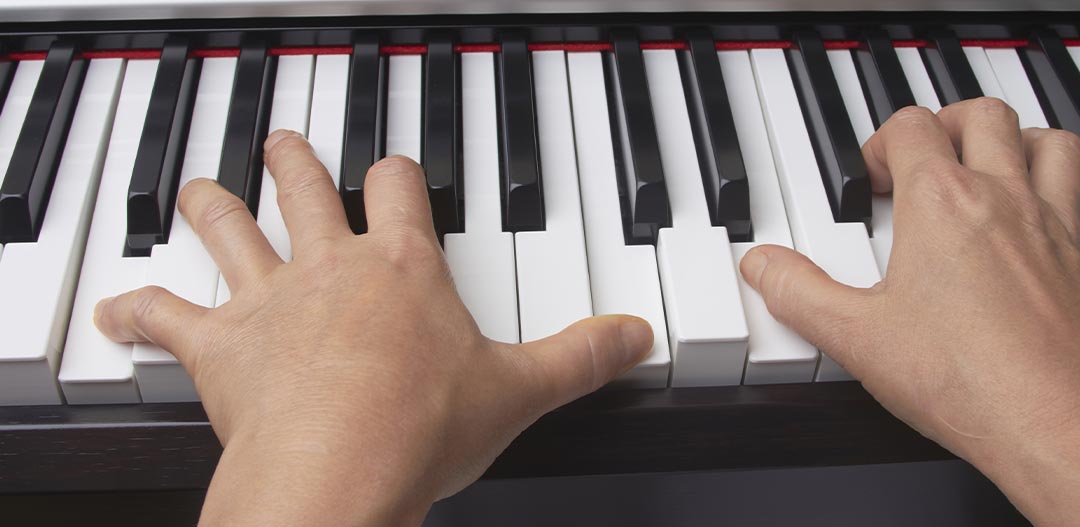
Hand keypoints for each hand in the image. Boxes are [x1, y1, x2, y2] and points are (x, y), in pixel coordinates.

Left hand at [93, 130, 652, 525]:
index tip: (395, 167)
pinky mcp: (220, 348)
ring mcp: (270, 301)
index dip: (399, 172)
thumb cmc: (420, 425)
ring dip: (212, 207)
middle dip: (294, 162)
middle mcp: (331, 267)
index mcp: (404, 267)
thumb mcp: (521, 391)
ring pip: (230, 230)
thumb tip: (636, 337)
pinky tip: (121, 310)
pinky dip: (140, 310)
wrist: (339, 469)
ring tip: (202, 191)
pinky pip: (166, 316)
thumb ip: (582, 357)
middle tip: (284, 142)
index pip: (401, 190)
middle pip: (306, 190)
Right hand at [740, 98, 1079, 523]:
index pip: (911, 126)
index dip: (883, 143)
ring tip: (996, 171)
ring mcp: (1059, 227)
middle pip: (985, 116)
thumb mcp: (854, 337)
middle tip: (930, 157)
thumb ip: (798, 292)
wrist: (1053, 424)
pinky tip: (1059, 231)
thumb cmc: (962, 380)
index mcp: (941, 202)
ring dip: (1024, 146)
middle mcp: (1005, 199)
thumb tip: (761, 265)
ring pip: (1056, 145)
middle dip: (951, 124)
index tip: (874, 181)